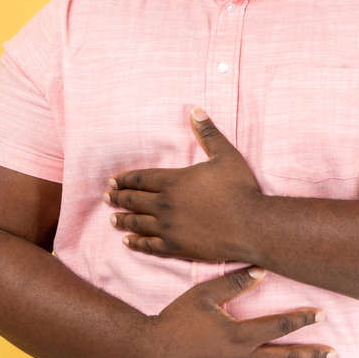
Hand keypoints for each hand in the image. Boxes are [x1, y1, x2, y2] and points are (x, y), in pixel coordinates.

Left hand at [107, 107, 261, 262]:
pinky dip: (136, 243)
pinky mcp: (176, 247)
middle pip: (134, 200)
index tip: (113, 181)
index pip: (141, 178)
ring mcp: (169, 227)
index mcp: (174, 181)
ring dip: (123, 220)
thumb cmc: (240, 188)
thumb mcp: (225, 155)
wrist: (251, 225)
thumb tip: (195, 109)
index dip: (125, 179)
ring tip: (112, 219)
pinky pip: (149, 245)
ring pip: (137, 223)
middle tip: (107, 197)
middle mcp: (165, 204)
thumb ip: (208, 133)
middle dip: (118, 198)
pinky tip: (128, 242)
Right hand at [146, 266, 334, 357]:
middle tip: (335, 355)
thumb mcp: (204, 294)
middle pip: (285, 357)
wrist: (152, 351)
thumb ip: (234, 283)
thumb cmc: (177, 319)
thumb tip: (262, 271)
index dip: (303, 319)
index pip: (280, 326)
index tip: (322, 315)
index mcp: (240, 333)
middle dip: (312, 355)